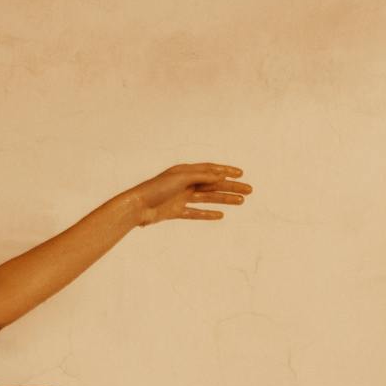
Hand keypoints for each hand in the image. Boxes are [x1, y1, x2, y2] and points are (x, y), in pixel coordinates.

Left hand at [123, 163, 251, 226]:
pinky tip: (220, 215)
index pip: (210, 169)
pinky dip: (207, 214)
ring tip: (241, 201)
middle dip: (231, 187)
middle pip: (212, 184)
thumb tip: (220, 175)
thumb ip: (201, 175)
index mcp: (185, 171)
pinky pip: (195, 212)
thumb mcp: (181, 178)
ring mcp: (180, 198)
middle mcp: (184, 183)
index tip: (241, 174)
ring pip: (207, 198)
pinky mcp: (175, 211)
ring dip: (224, 199)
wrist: (137, 207)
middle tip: (249, 190)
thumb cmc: (156, 188)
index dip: (226, 171)